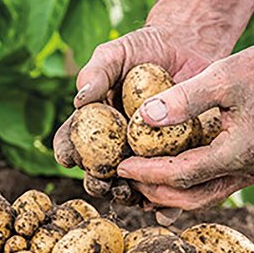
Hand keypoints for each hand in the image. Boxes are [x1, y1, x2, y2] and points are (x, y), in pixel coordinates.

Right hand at [54, 25, 214, 192]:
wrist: (187, 47)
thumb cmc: (143, 49)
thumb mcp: (115, 53)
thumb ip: (96, 73)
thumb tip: (80, 100)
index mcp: (93, 124)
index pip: (71, 141)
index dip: (66, 152)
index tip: (68, 157)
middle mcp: (114, 144)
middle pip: (98, 172)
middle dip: (96, 182)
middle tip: (102, 182)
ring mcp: (143, 154)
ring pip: (130, 185)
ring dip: (127, 195)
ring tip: (132, 194)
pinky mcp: (173, 159)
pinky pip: (166, 184)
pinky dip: (164, 201)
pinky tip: (165, 205)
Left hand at [117, 42, 253, 209]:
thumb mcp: (224, 75)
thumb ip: (184, 98)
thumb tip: (144, 117)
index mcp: (238, 151)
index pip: (181, 174)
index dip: (147, 173)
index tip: (121, 167)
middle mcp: (247, 170)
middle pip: (191, 198)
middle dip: (155, 192)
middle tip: (127, 180)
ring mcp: (253, 172)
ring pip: (205, 198)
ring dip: (171, 195)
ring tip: (142, 184)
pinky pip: (216, 187)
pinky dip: (189, 187)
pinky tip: (171, 177)